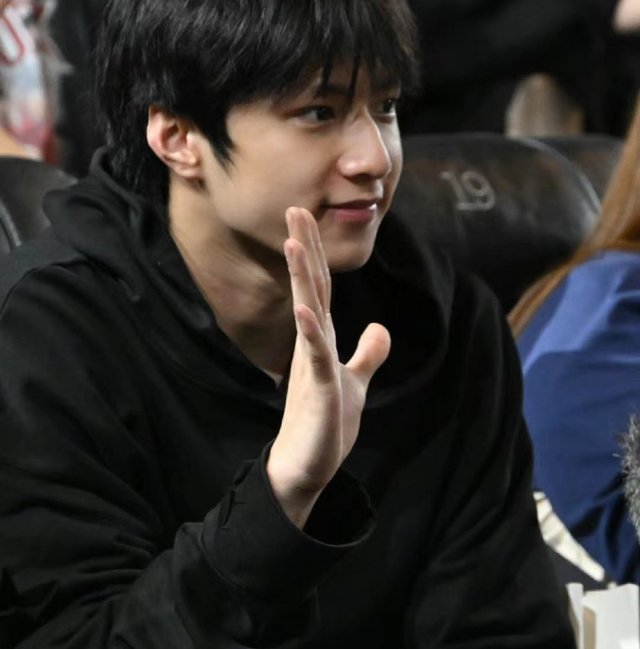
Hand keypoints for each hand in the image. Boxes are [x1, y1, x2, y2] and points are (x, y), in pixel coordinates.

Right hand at [267, 207, 390, 528]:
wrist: (305, 470)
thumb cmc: (325, 426)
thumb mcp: (355, 384)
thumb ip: (366, 355)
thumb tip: (379, 327)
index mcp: (322, 339)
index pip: (321, 287)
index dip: (317, 253)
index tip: (306, 218)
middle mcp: (314, 344)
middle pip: (312, 288)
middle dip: (305, 248)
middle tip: (294, 209)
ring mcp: (313, 364)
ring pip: (309, 311)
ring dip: (303, 277)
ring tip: (295, 242)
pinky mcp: (317, 390)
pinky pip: (316, 355)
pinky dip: (310, 331)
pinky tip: (306, 310)